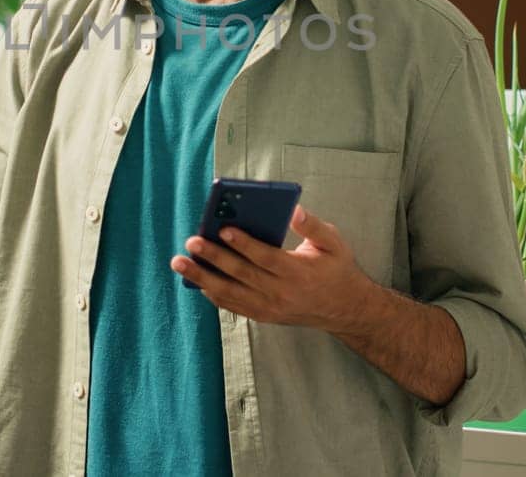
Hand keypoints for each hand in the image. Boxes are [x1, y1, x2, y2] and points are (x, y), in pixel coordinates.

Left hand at [170, 204, 371, 332]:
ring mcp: (270, 308)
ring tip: (180, 263)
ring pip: (231, 294)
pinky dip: (213, 294)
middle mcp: (282, 293)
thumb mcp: (333, 243)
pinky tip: (196, 280)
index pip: (266, 258)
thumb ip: (313, 226)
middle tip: (191, 242)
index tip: (224, 229)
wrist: (345, 310)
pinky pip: (233, 306)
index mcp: (299, 272)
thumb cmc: (336, 269)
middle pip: (242, 275)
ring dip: (203, 278)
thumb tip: (294, 210)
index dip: (244, 244)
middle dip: (214, 257)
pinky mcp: (264, 316)